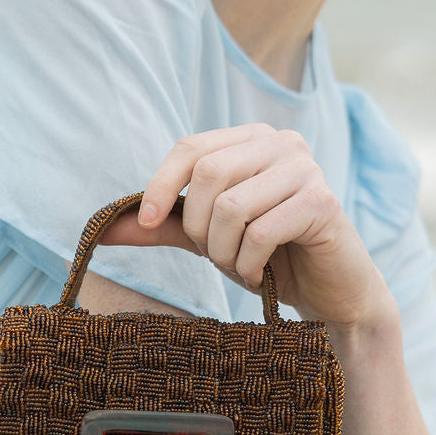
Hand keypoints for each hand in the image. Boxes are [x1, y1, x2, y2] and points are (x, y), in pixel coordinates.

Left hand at [98, 123, 394, 328]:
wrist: (331, 294)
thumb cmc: (270, 258)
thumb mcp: (208, 239)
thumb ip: (162, 226)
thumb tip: (104, 229)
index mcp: (252, 140)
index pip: (192, 147)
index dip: (161, 184)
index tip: (147, 222)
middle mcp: (282, 143)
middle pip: (209, 174)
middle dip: (199, 227)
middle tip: (213, 255)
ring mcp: (306, 169)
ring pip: (232, 206)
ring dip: (223, 250)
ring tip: (239, 266)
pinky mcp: (322, 203)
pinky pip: (261, 231)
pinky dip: (248, 262)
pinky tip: (259, 274)